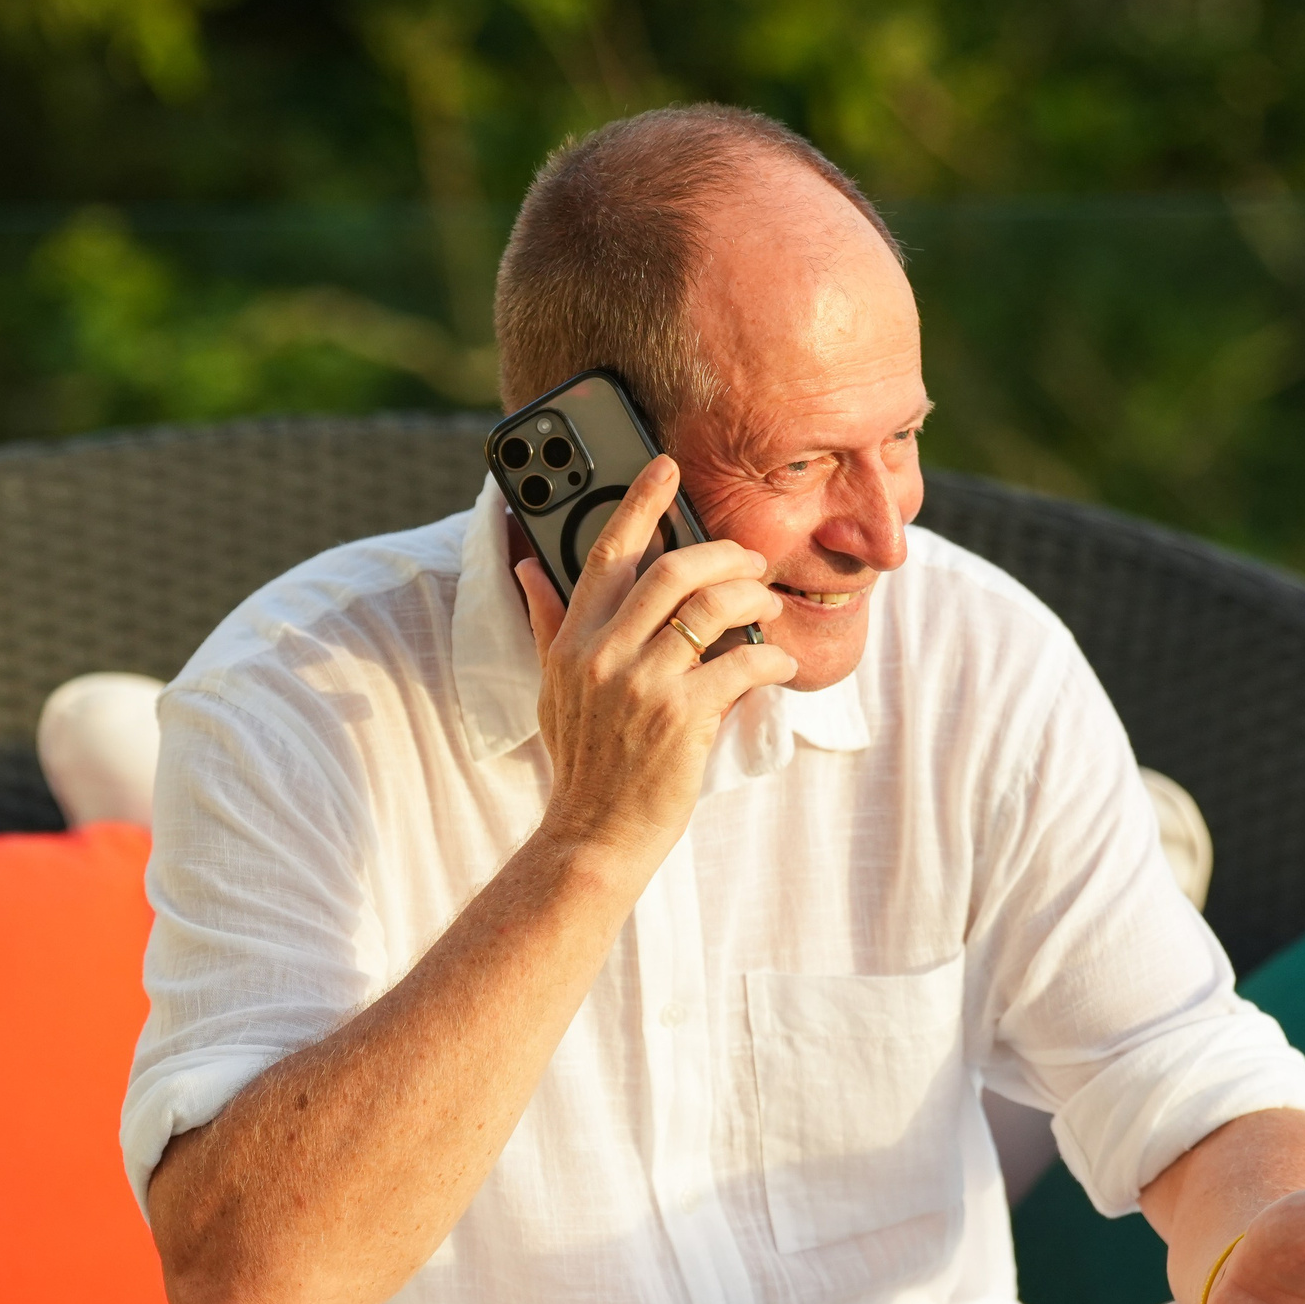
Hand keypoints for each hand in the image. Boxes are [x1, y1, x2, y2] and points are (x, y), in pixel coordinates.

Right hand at [518, 454, 796, 871]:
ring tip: (767, 607)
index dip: (639, 502)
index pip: (605, 553)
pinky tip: (777, 665)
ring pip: (712, 607)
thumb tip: (527, 568)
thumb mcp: (552, 688)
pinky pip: (740, 663)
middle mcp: (603, 655)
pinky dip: (769, 658)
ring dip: (752, 598)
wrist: (592, 836)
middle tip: (750, 560)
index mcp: (573, 641)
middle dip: (723, 554)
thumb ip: (548, 623)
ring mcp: (642, 686)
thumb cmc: (582, 762)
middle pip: (672, 569)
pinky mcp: (683, 718)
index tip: (665, 467)